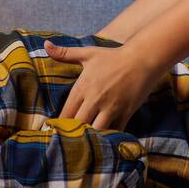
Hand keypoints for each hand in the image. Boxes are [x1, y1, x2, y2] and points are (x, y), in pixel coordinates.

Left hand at [44, 40, 159, 131]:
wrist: (142, 59)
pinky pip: (115, 131)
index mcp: (82, 87)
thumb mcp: (87, 54)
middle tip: (70, 141)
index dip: (60, 124)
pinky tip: (105, 141)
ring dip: (91, 136)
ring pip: (96, 131)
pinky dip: (109, 137)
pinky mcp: (126, 113)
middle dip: (73, 134)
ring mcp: (111, 107)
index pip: (66, 112)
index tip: (58, 131)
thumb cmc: (113, 57)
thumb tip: (46, 44)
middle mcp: (95, 99)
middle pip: (78, 124)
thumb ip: (64, 53)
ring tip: (86, 142)